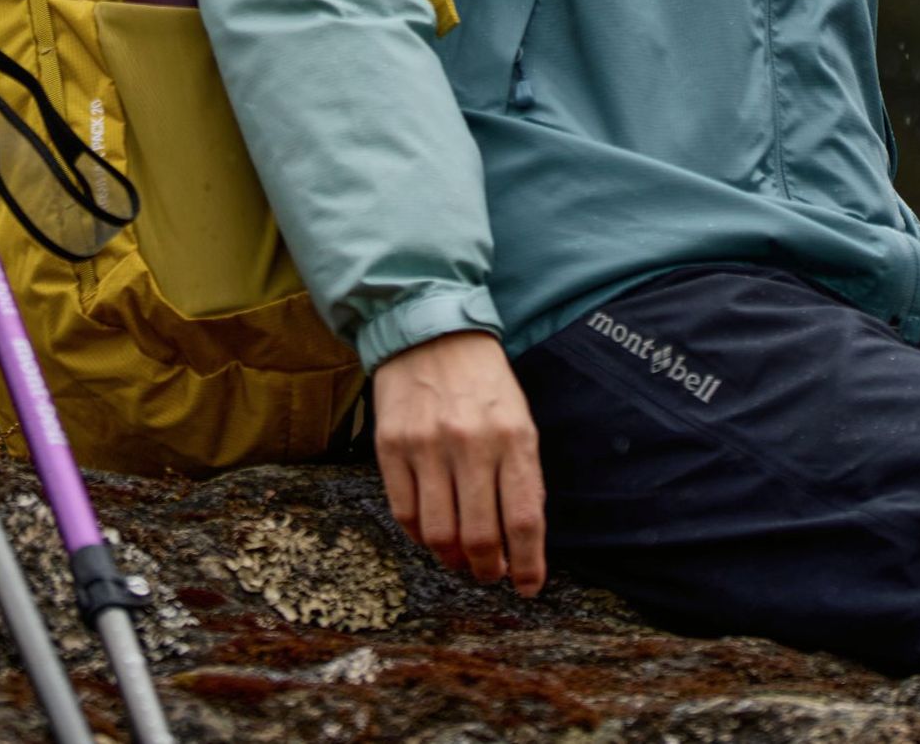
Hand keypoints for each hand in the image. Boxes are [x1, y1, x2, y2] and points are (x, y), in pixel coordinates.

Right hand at [371, 328, 546, 595]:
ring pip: (438, 534)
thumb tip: (521, 540)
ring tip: (460, 559)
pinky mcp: (391, 446)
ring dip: (452, 559)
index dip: (527, 564)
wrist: (431, 331)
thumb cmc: (483, 383)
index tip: (528, 587)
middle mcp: (470, 443)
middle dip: (487, 569)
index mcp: (512, 436)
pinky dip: (420, 536)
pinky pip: (405, 513)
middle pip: (479, 536)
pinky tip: (431, 532)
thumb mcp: (519, 419)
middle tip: (490, 573)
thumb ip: (521, 475)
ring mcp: (426, 446)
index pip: (523, 519)